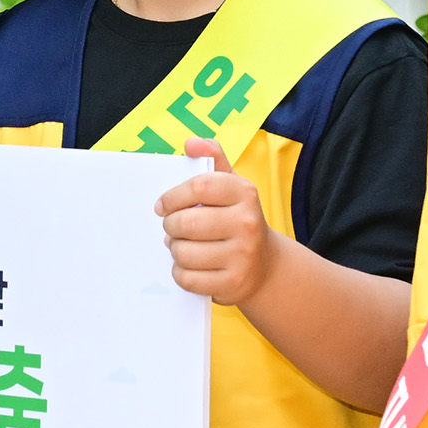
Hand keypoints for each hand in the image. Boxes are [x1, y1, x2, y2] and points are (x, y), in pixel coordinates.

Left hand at [156, 140, 286, 306]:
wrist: (265, 266)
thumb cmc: (237, 219)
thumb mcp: (231, 185)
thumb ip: (212, 158)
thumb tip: (191, 144)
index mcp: (245, 193)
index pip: (198, 187)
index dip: (172, 196)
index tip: (162, 205)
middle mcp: (247, 223)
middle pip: (186, 223)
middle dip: (171, 226)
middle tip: (173, 227)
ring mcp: (242, 256)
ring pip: (183, 252)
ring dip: (174, 250)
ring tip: (182, 246)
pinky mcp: (233, 283)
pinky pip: (188, 278)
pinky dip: (181, 273)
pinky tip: (190, 266)